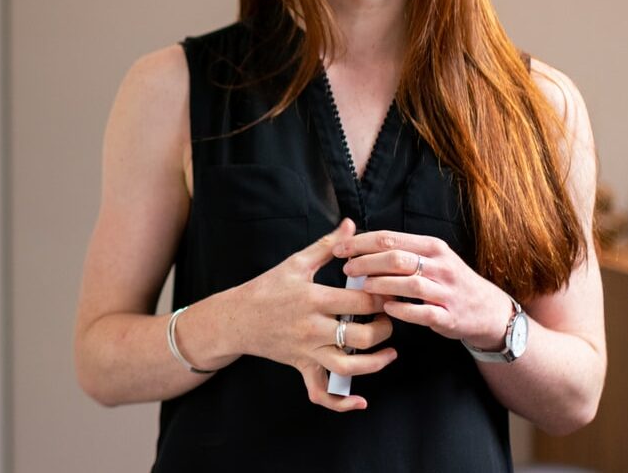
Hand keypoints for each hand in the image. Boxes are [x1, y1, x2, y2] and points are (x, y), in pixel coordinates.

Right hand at [232, 218, 396, 410]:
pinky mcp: (302, 367)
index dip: (383, 297)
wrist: (235, 318)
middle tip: (389, 317)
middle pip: (362, 336)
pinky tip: (360, 401)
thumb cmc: (266, 288)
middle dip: (385, 328)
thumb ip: (327, 245)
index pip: (361, 302)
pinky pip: (321, 393)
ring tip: (389, 351)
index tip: (392, 291)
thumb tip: (350, 225)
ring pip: (349, 367)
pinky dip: (341, 403)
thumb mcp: (295, 263)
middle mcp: (312, 328)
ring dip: (376, 363)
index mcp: (313, 299)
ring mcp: (307, 351)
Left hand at [335, 230, 514, 349]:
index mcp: (432, 247)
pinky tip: (386, 308)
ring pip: (409, 283)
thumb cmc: (449, 281)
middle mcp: (441, 266)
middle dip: (366, 262)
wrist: (488, 310)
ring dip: (381, 284)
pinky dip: (402, 310)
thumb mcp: (432, 258)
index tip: (339, 249)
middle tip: (347, 269)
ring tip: (363, 287)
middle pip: (396, 258)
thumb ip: (401, 251)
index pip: (390, 239)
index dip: (361, 242)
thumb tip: (359, 245)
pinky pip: (423, 312)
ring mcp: (446, 291)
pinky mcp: (449, 316)